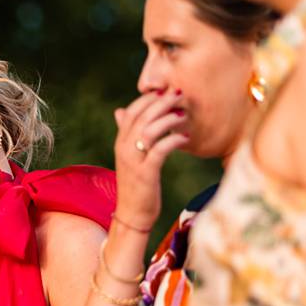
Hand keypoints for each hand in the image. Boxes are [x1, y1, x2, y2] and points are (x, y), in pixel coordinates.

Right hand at [113, 91, 188, 228]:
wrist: (132, 214)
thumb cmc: (136, 184)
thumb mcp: (129, 157)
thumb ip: (127, 134)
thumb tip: (120, 111)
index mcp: (121, 142)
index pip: (132, 111)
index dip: (149, 98)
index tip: (167, 91)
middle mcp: (124, 149)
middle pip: (141, 116)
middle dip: (161, 102)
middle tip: (179, 94)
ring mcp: (133, 161)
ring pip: (148, 130)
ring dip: (167, 119)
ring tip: (183, 114)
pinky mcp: (145, 173)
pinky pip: (159, 150)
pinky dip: (173, 140)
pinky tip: (185, 137)